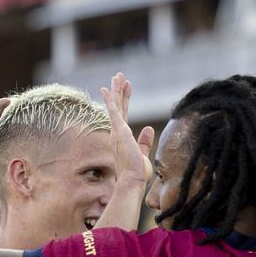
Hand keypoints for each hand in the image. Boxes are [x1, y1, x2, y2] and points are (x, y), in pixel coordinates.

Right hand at [100, 72, 154, 186]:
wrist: (133, 180)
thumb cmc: (136, 172)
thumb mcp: (143, 153)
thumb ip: (145, 141)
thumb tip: (150, 128)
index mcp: (123, 136)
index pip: (124, 113)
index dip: (125, 99)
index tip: (127, 86)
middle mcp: (118, 132)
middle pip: (118, 106)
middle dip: (119, 90)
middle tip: (119, 76)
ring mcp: (117, 131)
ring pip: (116, 106)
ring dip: (116, 90)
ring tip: (117, 76)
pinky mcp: (119, 132)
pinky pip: (113, 113)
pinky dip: (110, 101)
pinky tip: (105, 89)